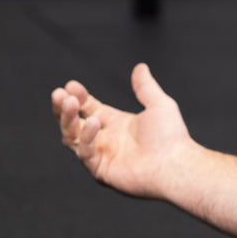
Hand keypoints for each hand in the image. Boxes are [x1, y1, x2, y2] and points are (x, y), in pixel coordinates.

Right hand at [51, 63, 194, 198]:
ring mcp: (102, 156)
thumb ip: (145, 87)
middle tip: (59, 94)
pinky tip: (93, 123)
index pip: (89, 109)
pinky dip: (86, 138)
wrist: (176, 163)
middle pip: (74, 123)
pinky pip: (84, 153)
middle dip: (64, 108)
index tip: (71, 85)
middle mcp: (107, 140)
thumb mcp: (159, 105)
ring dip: (68, 119)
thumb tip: (141, 67)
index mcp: (118, 124)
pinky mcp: (101, 170)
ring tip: (69, 103)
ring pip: (72, 137)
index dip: (78, 97)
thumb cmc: (171, 137)